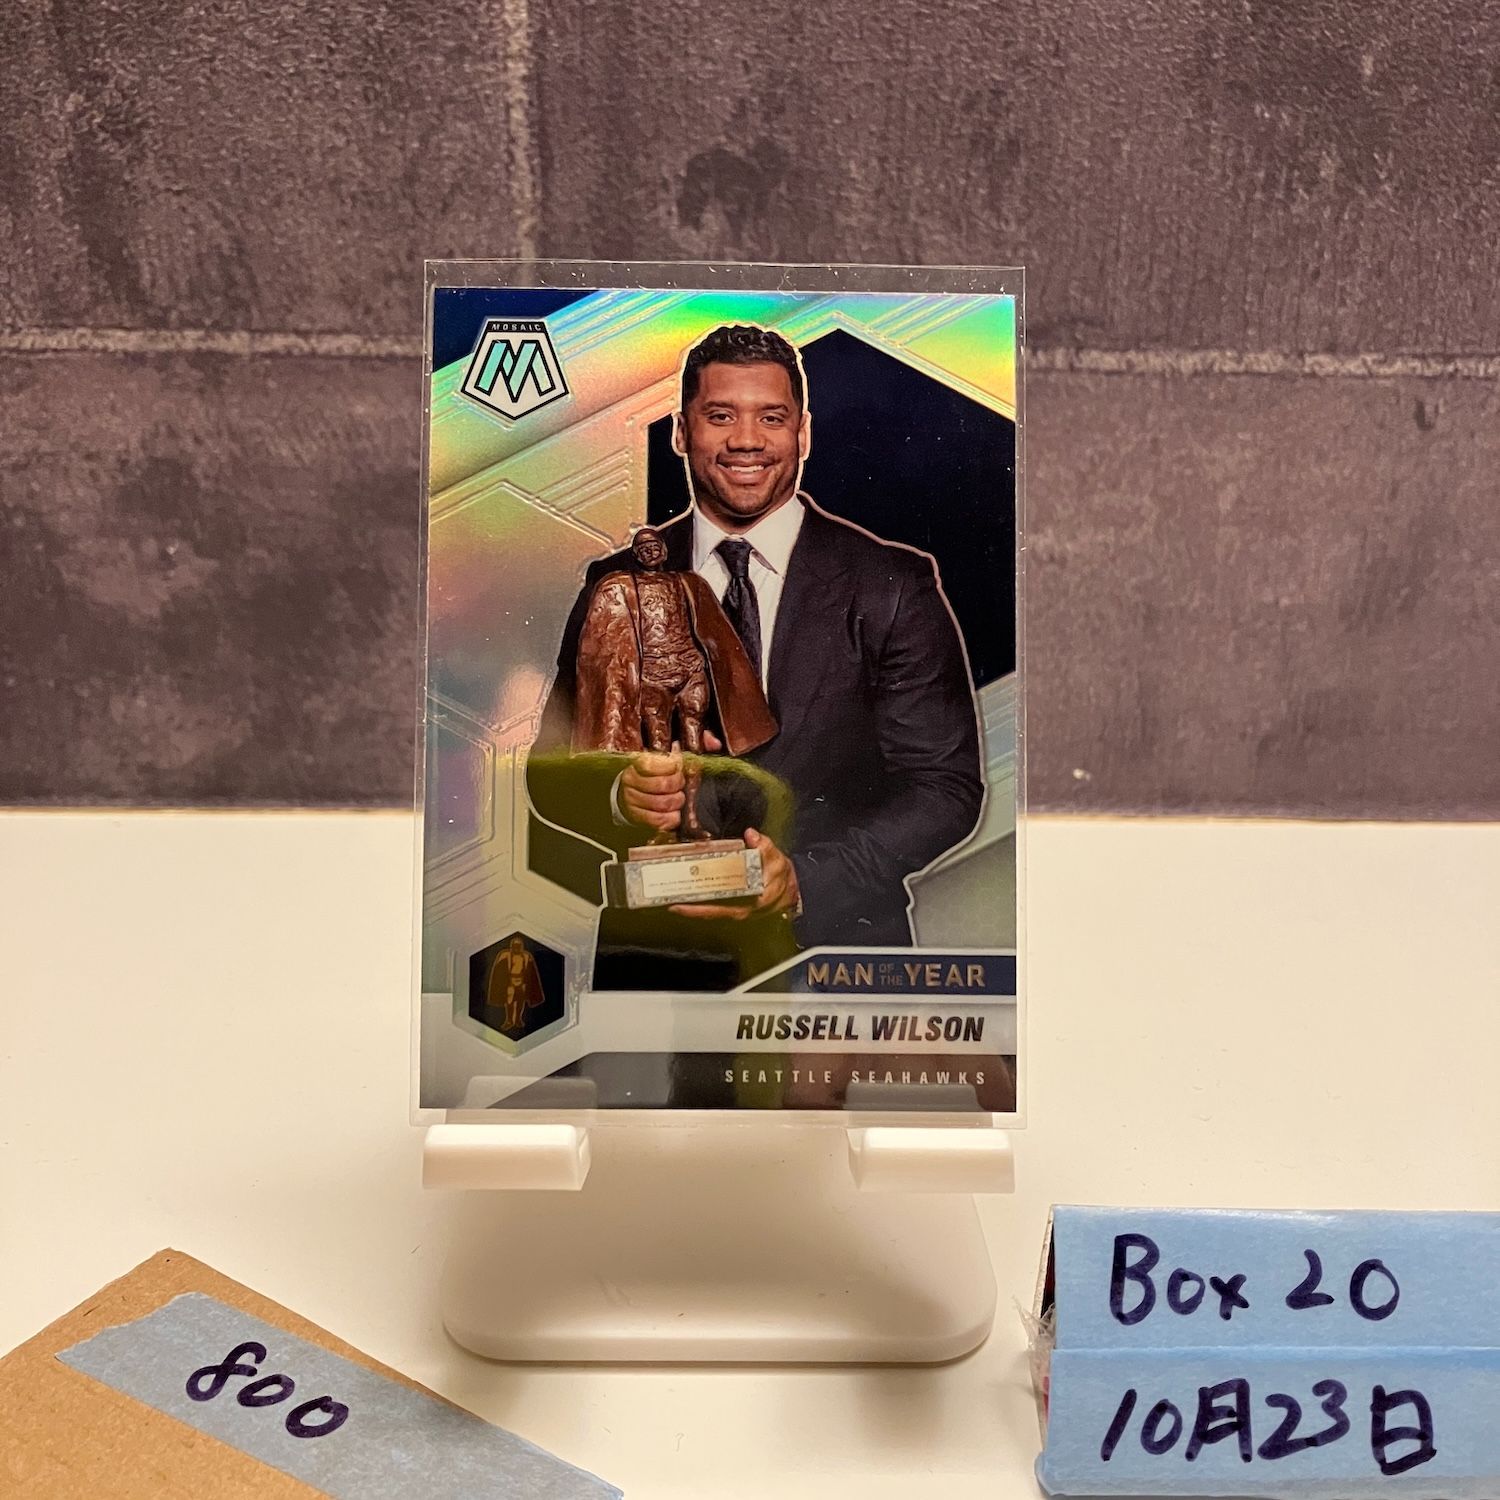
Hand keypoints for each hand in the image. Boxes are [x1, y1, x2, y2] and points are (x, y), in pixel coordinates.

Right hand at [618, 730, 720, 832]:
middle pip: (663, 784)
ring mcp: (631, 800)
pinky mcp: (636, 818)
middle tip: (681, 785)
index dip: (672, 767)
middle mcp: (630, 780)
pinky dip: (671, 818)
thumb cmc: (659, 773)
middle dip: (678, 785)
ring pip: (662, 804)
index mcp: (638, 761)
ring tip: (678, 798)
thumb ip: (696, 745)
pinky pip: (658, 821)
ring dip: (676, 802)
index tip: (677, 768)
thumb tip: (714, 743)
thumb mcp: (673, 755)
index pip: (654, 762)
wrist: (634, 793)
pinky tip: (675, 813)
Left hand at [671, 827, 800, 921]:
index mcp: (747, 904)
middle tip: (664, 896)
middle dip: (685, 906)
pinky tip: (686, 888)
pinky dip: (699, 898)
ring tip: (668, 892)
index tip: (676, 906)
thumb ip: (764, 847)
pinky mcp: (732, 902)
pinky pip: (712, 903)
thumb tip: (750, 834)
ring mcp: (733, 908)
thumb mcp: (777, 861)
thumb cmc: (782, 877)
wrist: (791, 889)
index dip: (695, 910)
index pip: (716, 910)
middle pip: (706, 911)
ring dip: (689, 902)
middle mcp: (737, 910)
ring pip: (707, 908)